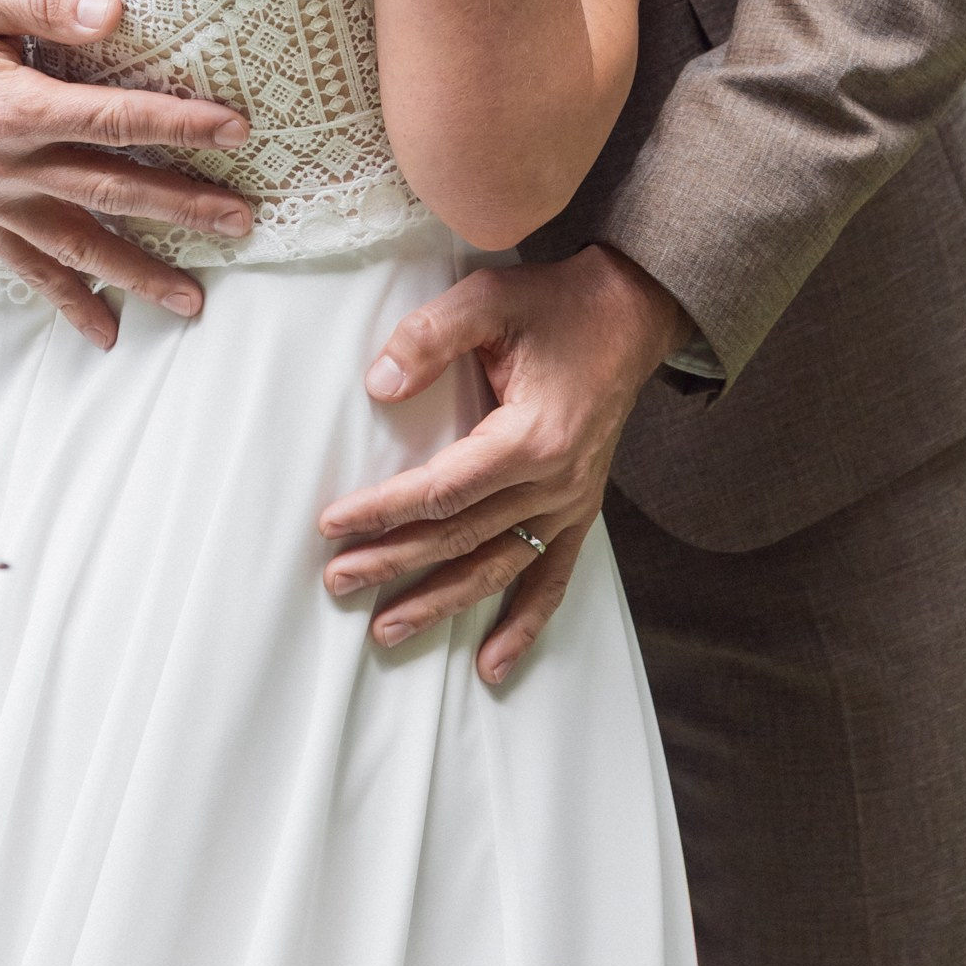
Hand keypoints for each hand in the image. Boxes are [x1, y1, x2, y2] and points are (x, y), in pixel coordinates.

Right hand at [0, 0, 255, 349]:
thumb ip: (43, 3)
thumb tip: (114, 10)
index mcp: (9, 106)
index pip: (111, 119)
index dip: (177, 123)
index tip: (235, 128)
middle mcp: (2, 165)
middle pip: (108, 190)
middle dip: (181, 207)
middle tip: (243, 220)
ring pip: (75, 246)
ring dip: (137, 273)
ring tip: (194, 300)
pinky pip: (27, 271)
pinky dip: (67, 303)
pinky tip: (106, 333)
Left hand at [318, 245, 685, 688]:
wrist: (632, 314)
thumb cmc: (558, 304)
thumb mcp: (490, 300)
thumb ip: (431, 336)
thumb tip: (380, 386)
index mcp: (531, 436)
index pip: (443, 490)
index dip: (384, 510)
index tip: (333, 524)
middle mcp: (555, 481)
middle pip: (461, 536)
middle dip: (393, 562)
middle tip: (338, 582)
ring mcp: (571, 501)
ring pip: (498, 568)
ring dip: (441, 603)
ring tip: (386, 630)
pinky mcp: (580, 508)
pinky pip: (552, 577)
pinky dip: (525, 626)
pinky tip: (492, 664)